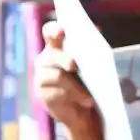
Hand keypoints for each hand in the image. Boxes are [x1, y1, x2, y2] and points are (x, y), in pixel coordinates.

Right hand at [34, 22, 102, 139]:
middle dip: (63, 59)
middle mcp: (45, 60)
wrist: (84, 110)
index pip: (49, 32)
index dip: (54, 29)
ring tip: (90, 95)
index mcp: (56, 46)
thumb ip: (90, 49)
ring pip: (57, 76)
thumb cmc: (89, 82)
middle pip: (51, 55)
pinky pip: (57, 94)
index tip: (61, 31)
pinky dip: (75, 97)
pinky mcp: (44, 95)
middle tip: (73, 64)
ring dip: (75, 85)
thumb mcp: (92, 64)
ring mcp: (42, 77)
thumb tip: (98, 35)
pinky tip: (87, 101)